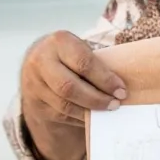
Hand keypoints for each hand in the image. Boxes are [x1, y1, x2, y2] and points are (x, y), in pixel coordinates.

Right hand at [21, 31, 126, 159]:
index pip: (84, 63)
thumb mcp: (80, 49)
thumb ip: (96, 63)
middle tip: (116, 104)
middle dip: (97, 99)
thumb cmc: (70, 55)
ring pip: (64, 105)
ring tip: (108, 110)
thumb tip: (124, 86)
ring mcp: (34, 84)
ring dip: (90, 111)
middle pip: (69, 87)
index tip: (122, 90)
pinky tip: (94, 116)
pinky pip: (60, 114)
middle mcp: (41, 61)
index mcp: (59, 42)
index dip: (105, 79)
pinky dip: (80, 117)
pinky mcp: (35, 102)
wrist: (38, 63)